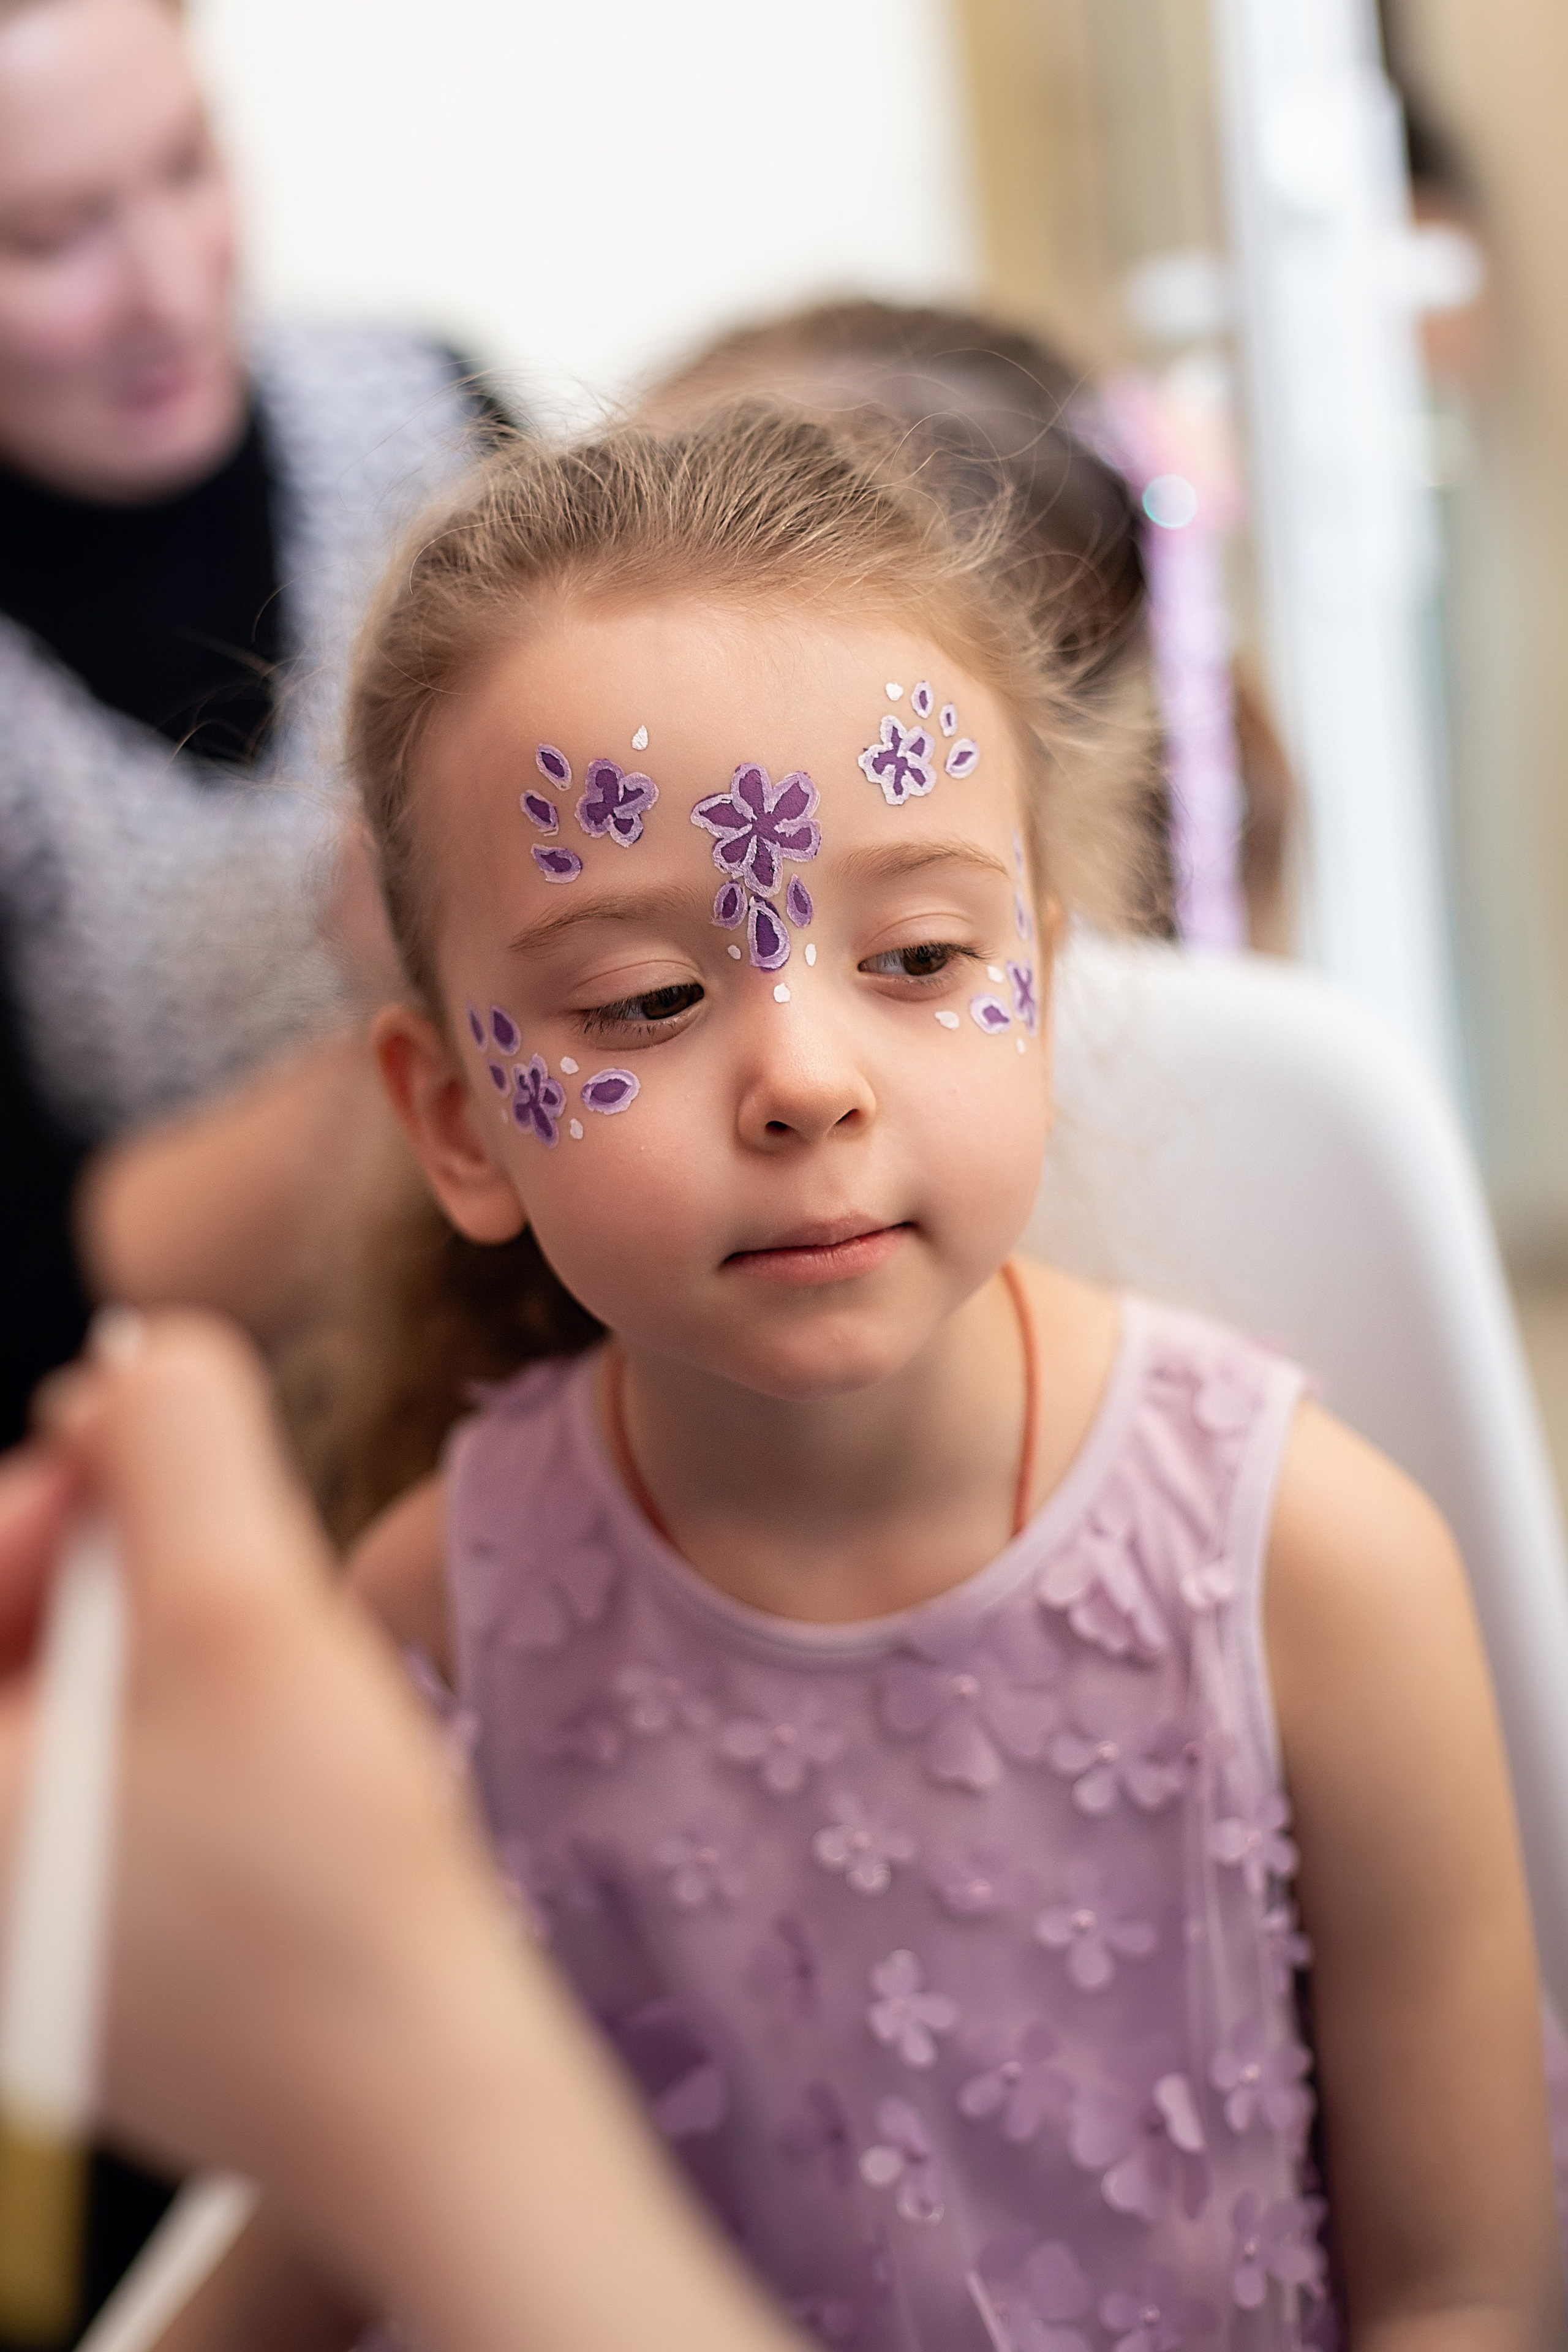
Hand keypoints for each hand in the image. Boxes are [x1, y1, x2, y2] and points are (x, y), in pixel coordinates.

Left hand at [0, 1317, 801, 2351]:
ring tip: (256, 1641)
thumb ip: (181, 1442)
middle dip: (92, 1560)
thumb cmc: (327, 1887)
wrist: (421, 2095)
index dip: (34, 1495)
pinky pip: (97, 1790)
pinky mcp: (89, 1962)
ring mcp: (22, 1937)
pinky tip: (262, 1731)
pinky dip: (163, 1723)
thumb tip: (139, 1363)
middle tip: (210, 1543)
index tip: (134, 1453)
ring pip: (53, 1713)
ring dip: (141, 1635)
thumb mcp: (244, 1610)